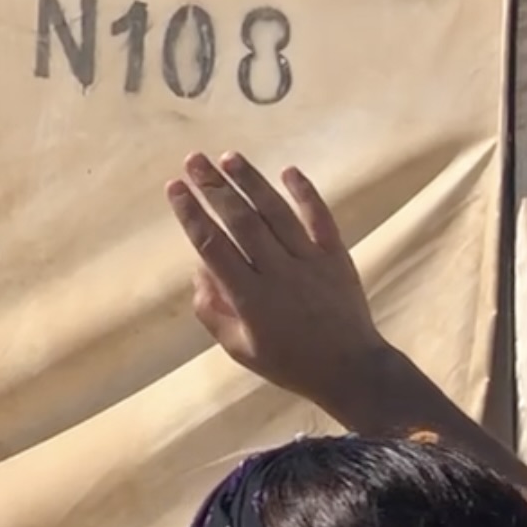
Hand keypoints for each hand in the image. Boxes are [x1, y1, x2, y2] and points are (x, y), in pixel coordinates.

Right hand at [165, 153, 390, 411]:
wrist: (352, 369)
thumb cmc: (288, 362)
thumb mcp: (238, 347)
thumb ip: (212, 308)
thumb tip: (200, 268)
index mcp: (250, 298)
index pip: (212, 246)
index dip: (191, 214)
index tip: (174, 187)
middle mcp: (278, 274)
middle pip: (241, 222)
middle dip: (213, 188)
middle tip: (193, 160)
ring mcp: (310, 262)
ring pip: (276, 214)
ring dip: (250, 182)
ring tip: (228, 157)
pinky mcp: (337, 257)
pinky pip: (320, 219)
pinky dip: (305, 193)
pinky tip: (288, 170)